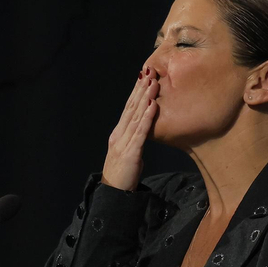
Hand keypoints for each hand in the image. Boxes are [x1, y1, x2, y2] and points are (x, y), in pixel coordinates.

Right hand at [103, 67, 158, 191]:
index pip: (128, 109)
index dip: (136, 92)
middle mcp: (119, 135)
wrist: (114, 195)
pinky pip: (140, 132)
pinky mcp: (130, 153)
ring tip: (153, 83)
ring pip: (136, 116)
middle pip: (131, 108)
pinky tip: (153, 106)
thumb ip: (135, 140)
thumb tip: (145, 130)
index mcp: (118, 134)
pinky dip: (147, 118)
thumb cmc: (123, 176)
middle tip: (150, 71)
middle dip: (141, 89)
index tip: (144, 77)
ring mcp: (123, 143)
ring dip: (145, 98)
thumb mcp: (129, 153)